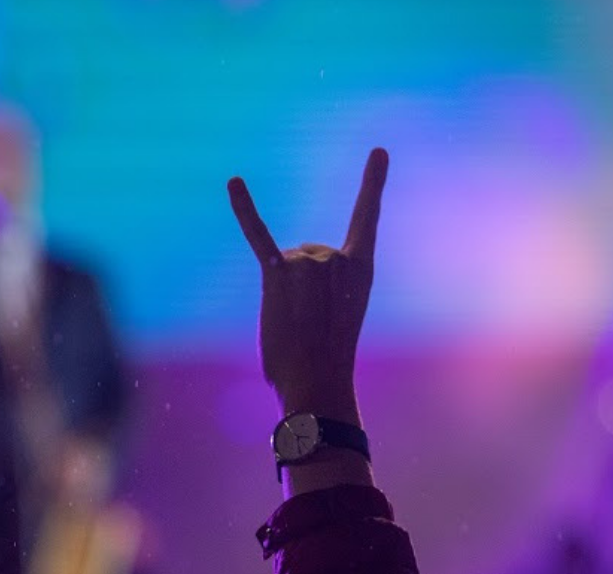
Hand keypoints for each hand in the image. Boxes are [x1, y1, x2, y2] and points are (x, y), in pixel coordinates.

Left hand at [228, 148, 388, 417]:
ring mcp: (309, 263)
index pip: (367, 218)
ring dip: (283, 296)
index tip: (378, 151)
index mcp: (361, 268)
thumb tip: (289, 281)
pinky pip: (258, 235)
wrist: (318, 384)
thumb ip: (318, 292)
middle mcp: (336, 257)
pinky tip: (233, 182)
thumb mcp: (335, 319)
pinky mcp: (278, 273)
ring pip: (285, 265)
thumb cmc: (327, 361)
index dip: (372, 184)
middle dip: (302, 292)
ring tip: (294, 324)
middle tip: (310, 325)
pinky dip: (244, 209)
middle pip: (308, 258)